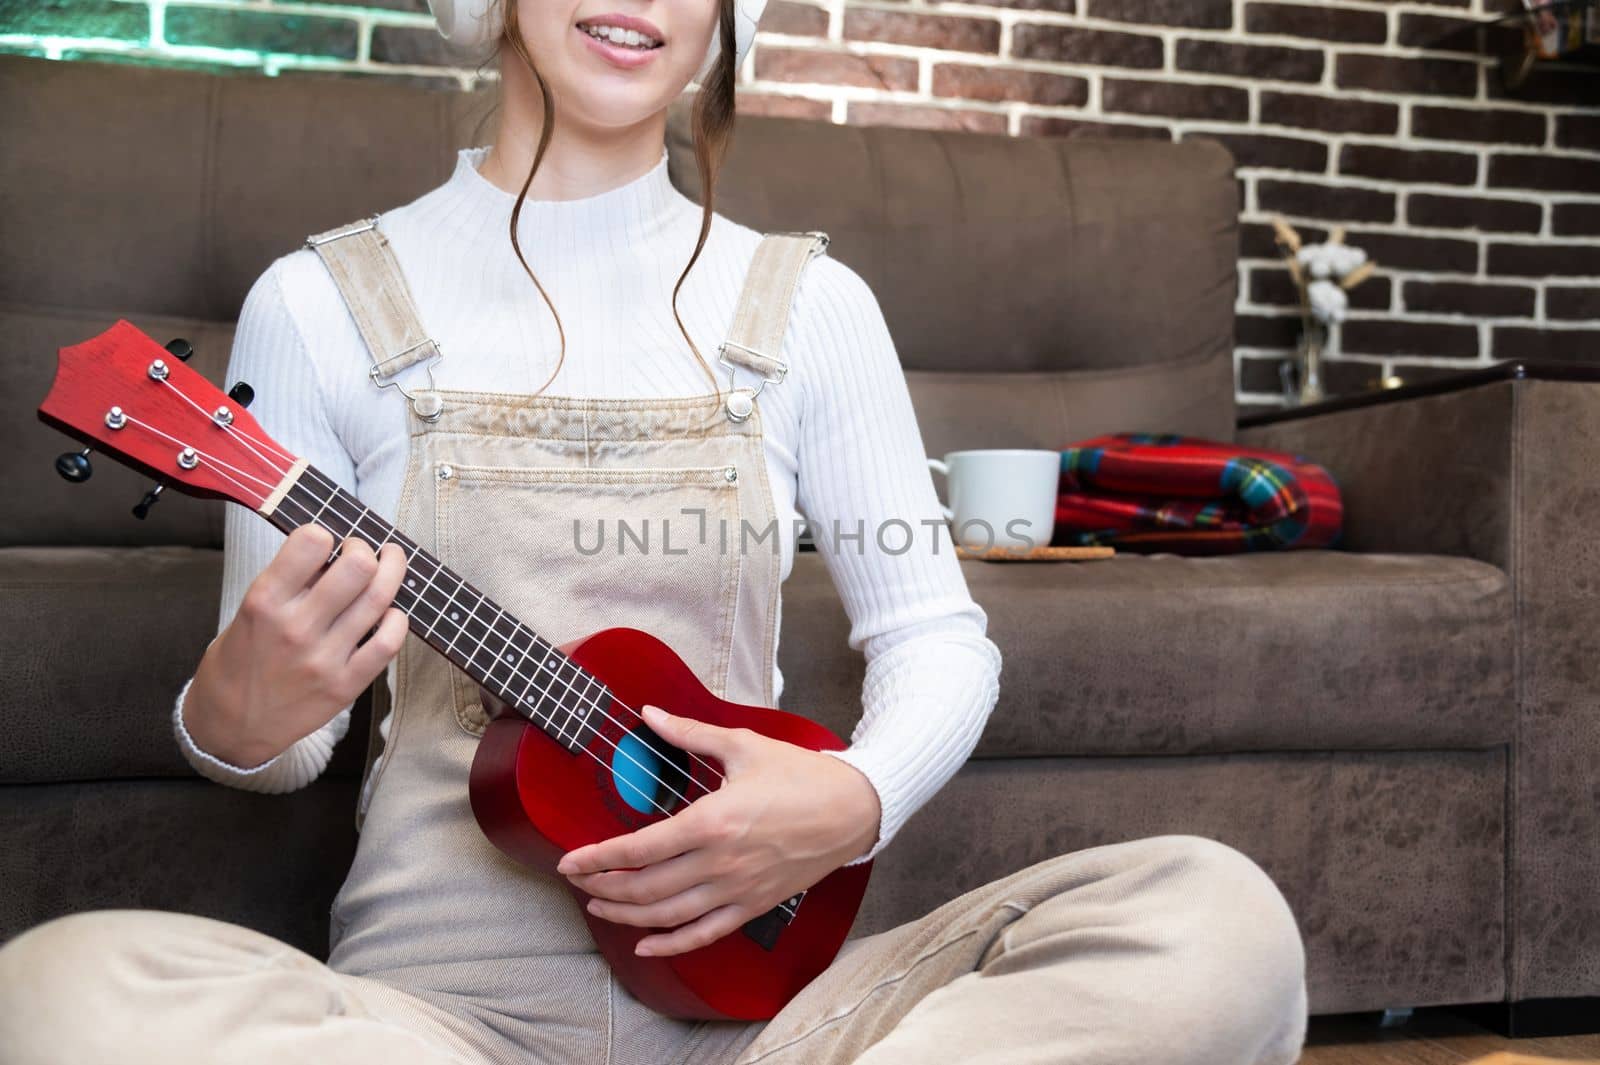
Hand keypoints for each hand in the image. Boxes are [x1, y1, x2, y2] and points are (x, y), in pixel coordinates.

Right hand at [183, 523, 408, 766]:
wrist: (230, 726)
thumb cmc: (240, 661)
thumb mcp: (248, 613)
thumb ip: (289, 583)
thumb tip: (335, 550)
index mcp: (264, 602)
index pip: (310, 542)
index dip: (325, 533)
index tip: (328, 541)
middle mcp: (296, 628)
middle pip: (357, 566)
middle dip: (365, 549)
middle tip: (362, 552)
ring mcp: (324, 659)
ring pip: (379, 598)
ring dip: (392, 572)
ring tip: (389, 564)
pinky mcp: (345, 685)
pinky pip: (388, 643)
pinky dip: (398, 619)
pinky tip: (391, 613)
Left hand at [556, 705, 880, 957]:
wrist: (852, 810)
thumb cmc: (800, 776)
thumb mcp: (743, 746)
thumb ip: (689, 733)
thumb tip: (648, 713)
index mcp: (712, 821)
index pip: (639, 848)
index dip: (598, 857)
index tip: (569, 860)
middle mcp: (719, 862)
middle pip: (645, 888)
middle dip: (603, 887)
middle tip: (578, 882)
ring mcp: (736, 889)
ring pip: (668, 916)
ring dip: (626, 915)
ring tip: (599, 906)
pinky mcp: (752, 905)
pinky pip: (704, 935)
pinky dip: (670, 944)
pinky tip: (645, 943)